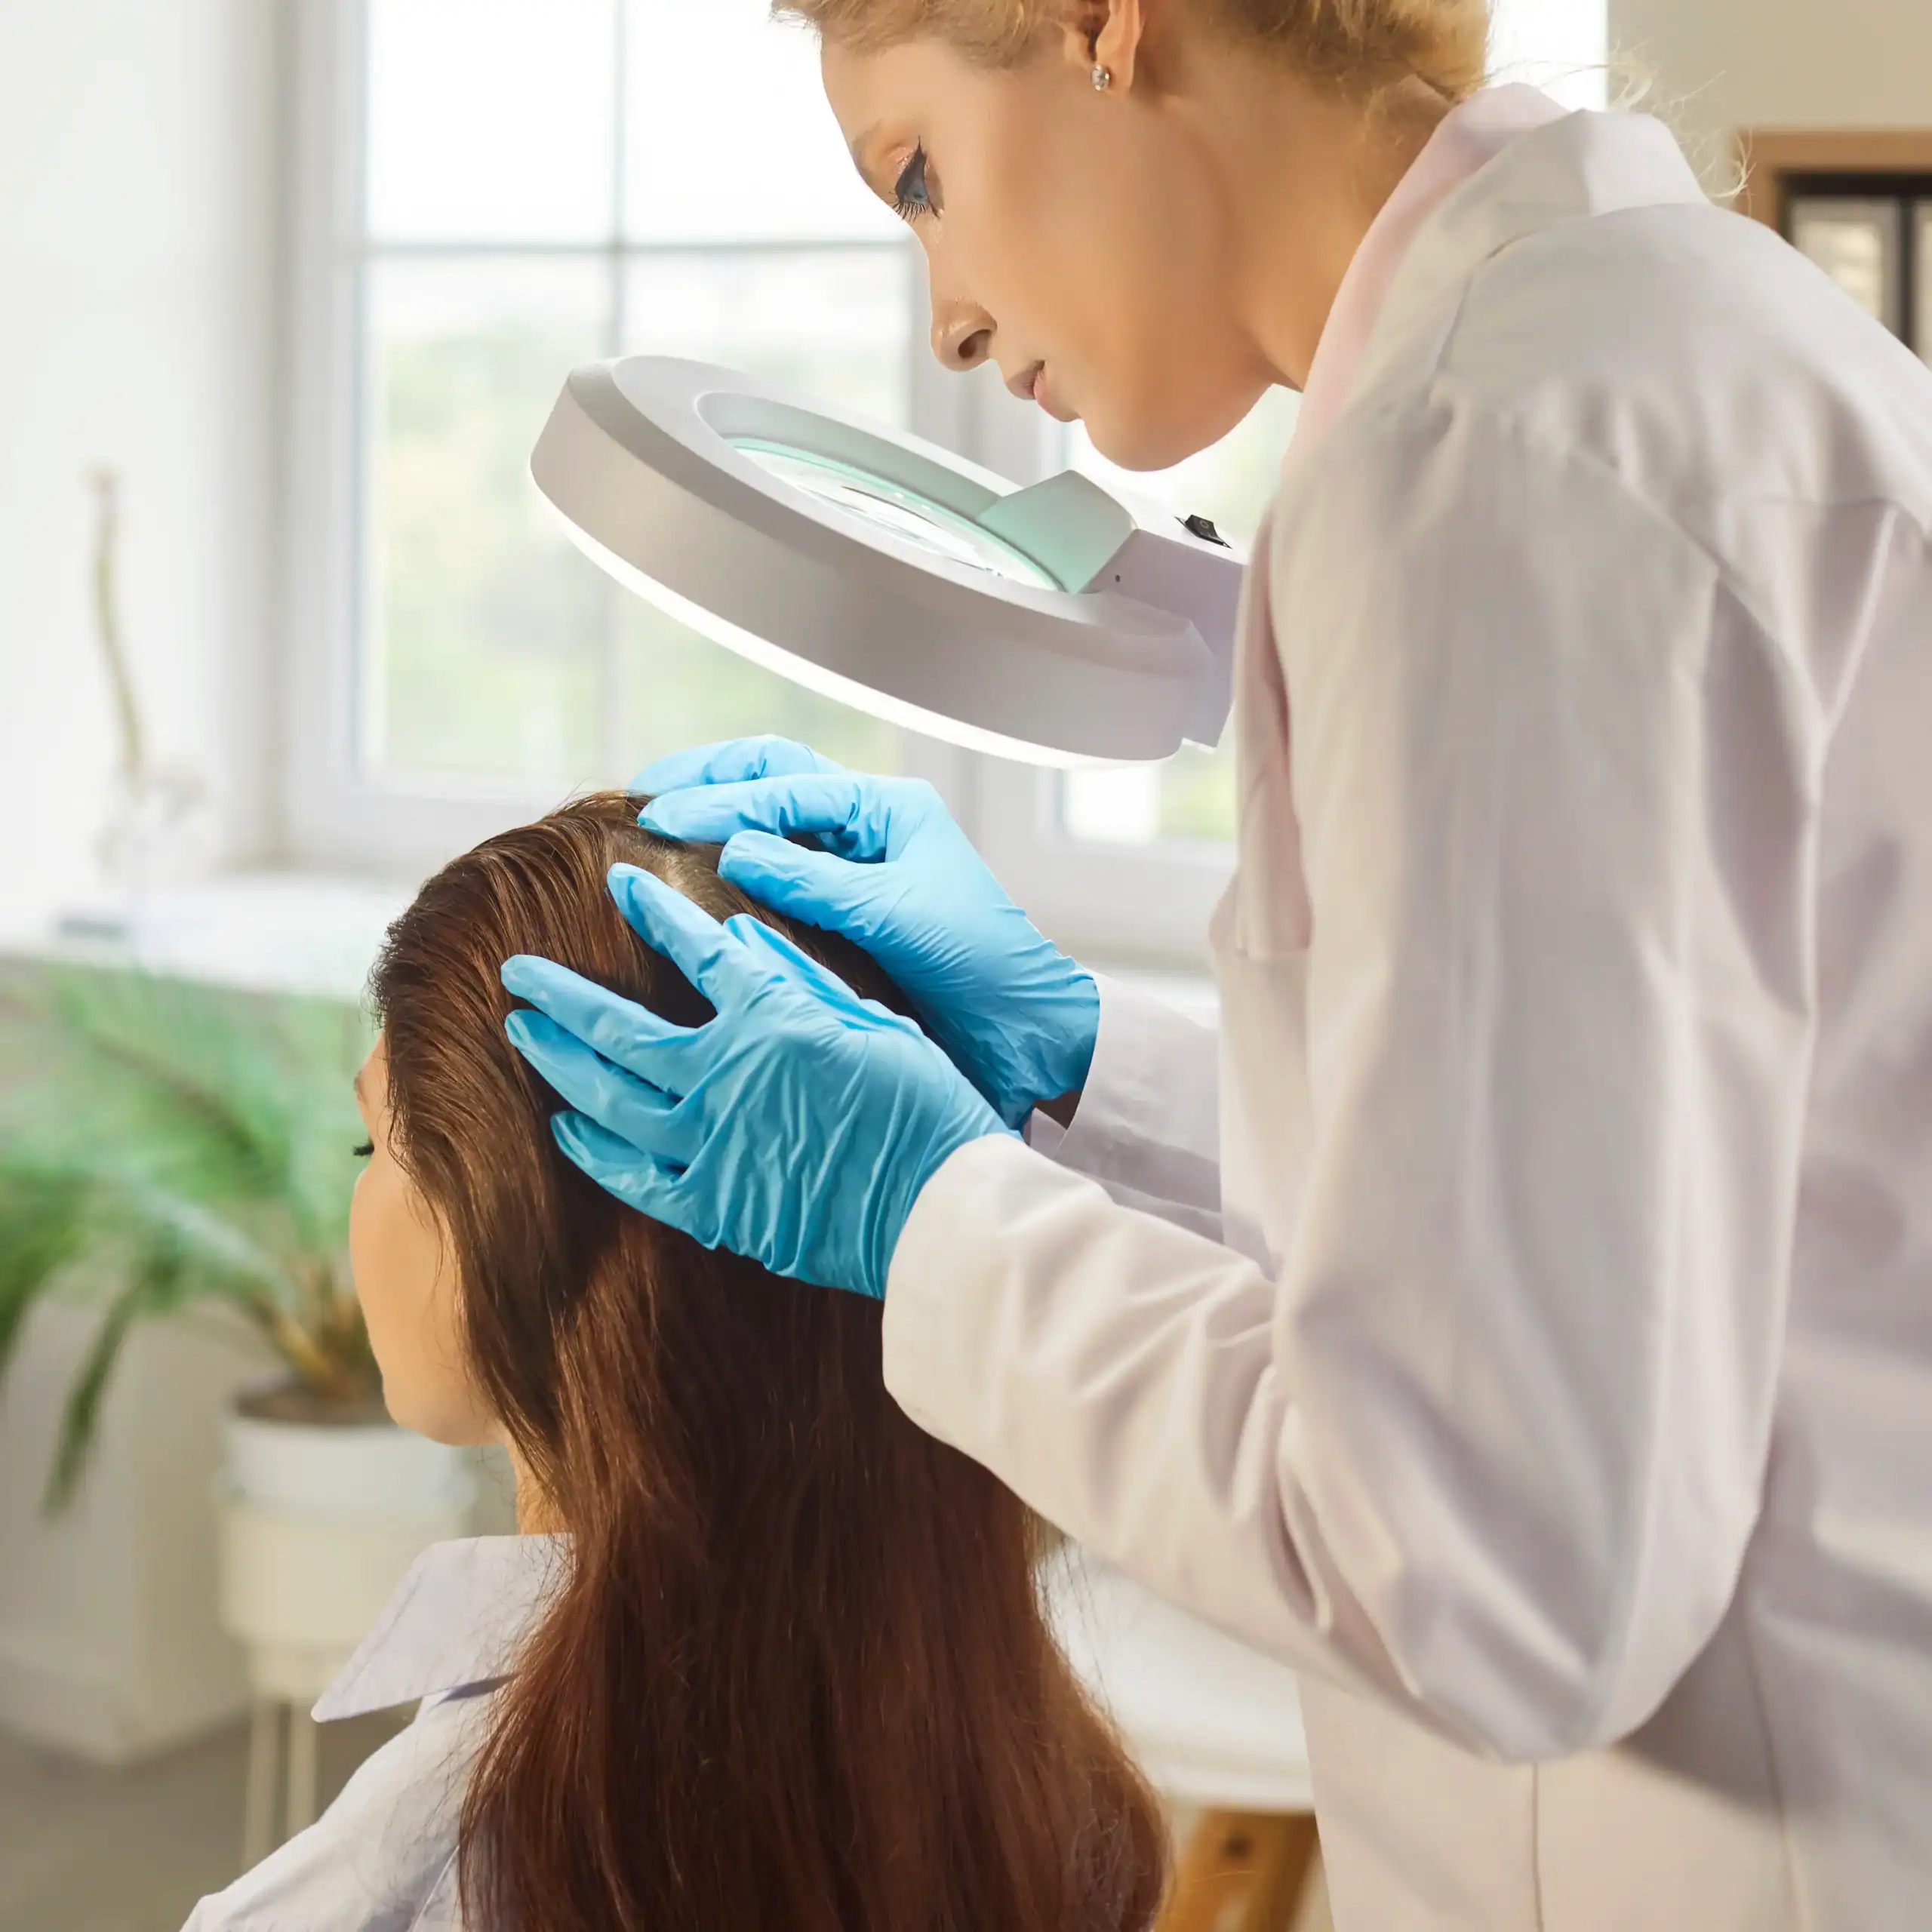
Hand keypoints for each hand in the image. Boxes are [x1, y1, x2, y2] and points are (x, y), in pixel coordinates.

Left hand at [500, 863, 1010, 1299]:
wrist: (939, 1208)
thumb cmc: (926, 1108)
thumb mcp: (877, 1021)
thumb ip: (803, 979)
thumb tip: (743, 938)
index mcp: (772, 1018)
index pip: (695, 949)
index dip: (652, 911)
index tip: (616, 881)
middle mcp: (725, 1074)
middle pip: (616, 1027)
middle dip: (557, 993)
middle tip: (516, 971)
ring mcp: (709, 1142)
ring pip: (606, 1096)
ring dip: (557, 1059)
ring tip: (522, 1031)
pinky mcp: (712, 1203)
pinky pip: (631, 1175)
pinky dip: (592, 1149)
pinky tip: (565, 1125)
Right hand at [632, 737, 1097, 1128]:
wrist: (1025, 1029)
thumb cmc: (980, 964)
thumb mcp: (895, 914)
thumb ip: (816, 881)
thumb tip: (733, 846)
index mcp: (888, 809)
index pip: (783, 783)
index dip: (716, 798)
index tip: (657, 818)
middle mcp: (869, 827)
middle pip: (772, 776)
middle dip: (707, 778)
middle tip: (641, 798)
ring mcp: (857, 867)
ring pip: (772, 821)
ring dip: (716, 815)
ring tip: (654, 829)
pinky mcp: (848, 912)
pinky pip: (781, 874)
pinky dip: (735, 869)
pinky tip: (695, 886)